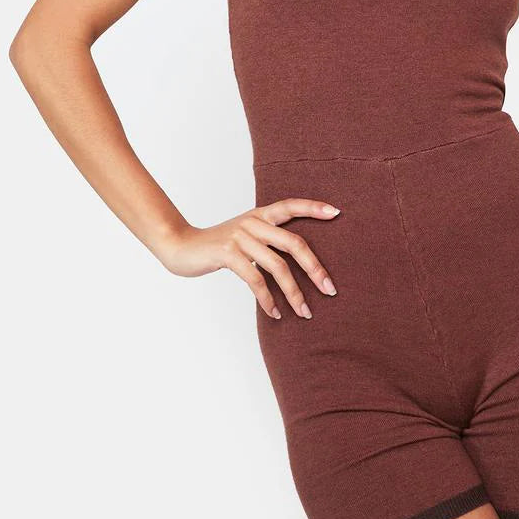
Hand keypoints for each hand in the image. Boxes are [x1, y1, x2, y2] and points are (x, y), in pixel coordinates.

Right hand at [159, 199, 340, 319]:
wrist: (182, 246)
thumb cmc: (219, 245)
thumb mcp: (245, 234)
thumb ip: (267, 239)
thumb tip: (300, 259)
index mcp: (260, 214)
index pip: (291, 205)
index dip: (314, 208)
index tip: (337, 212)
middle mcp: (253, 222)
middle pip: (294, 243)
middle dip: (315, 269)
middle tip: (330, 290)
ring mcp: (240, 237)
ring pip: (277, 266)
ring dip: (294, 293)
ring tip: (305, 312)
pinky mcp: (228, 254)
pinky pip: (256, 280)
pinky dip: (268, 299)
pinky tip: (276, 312)